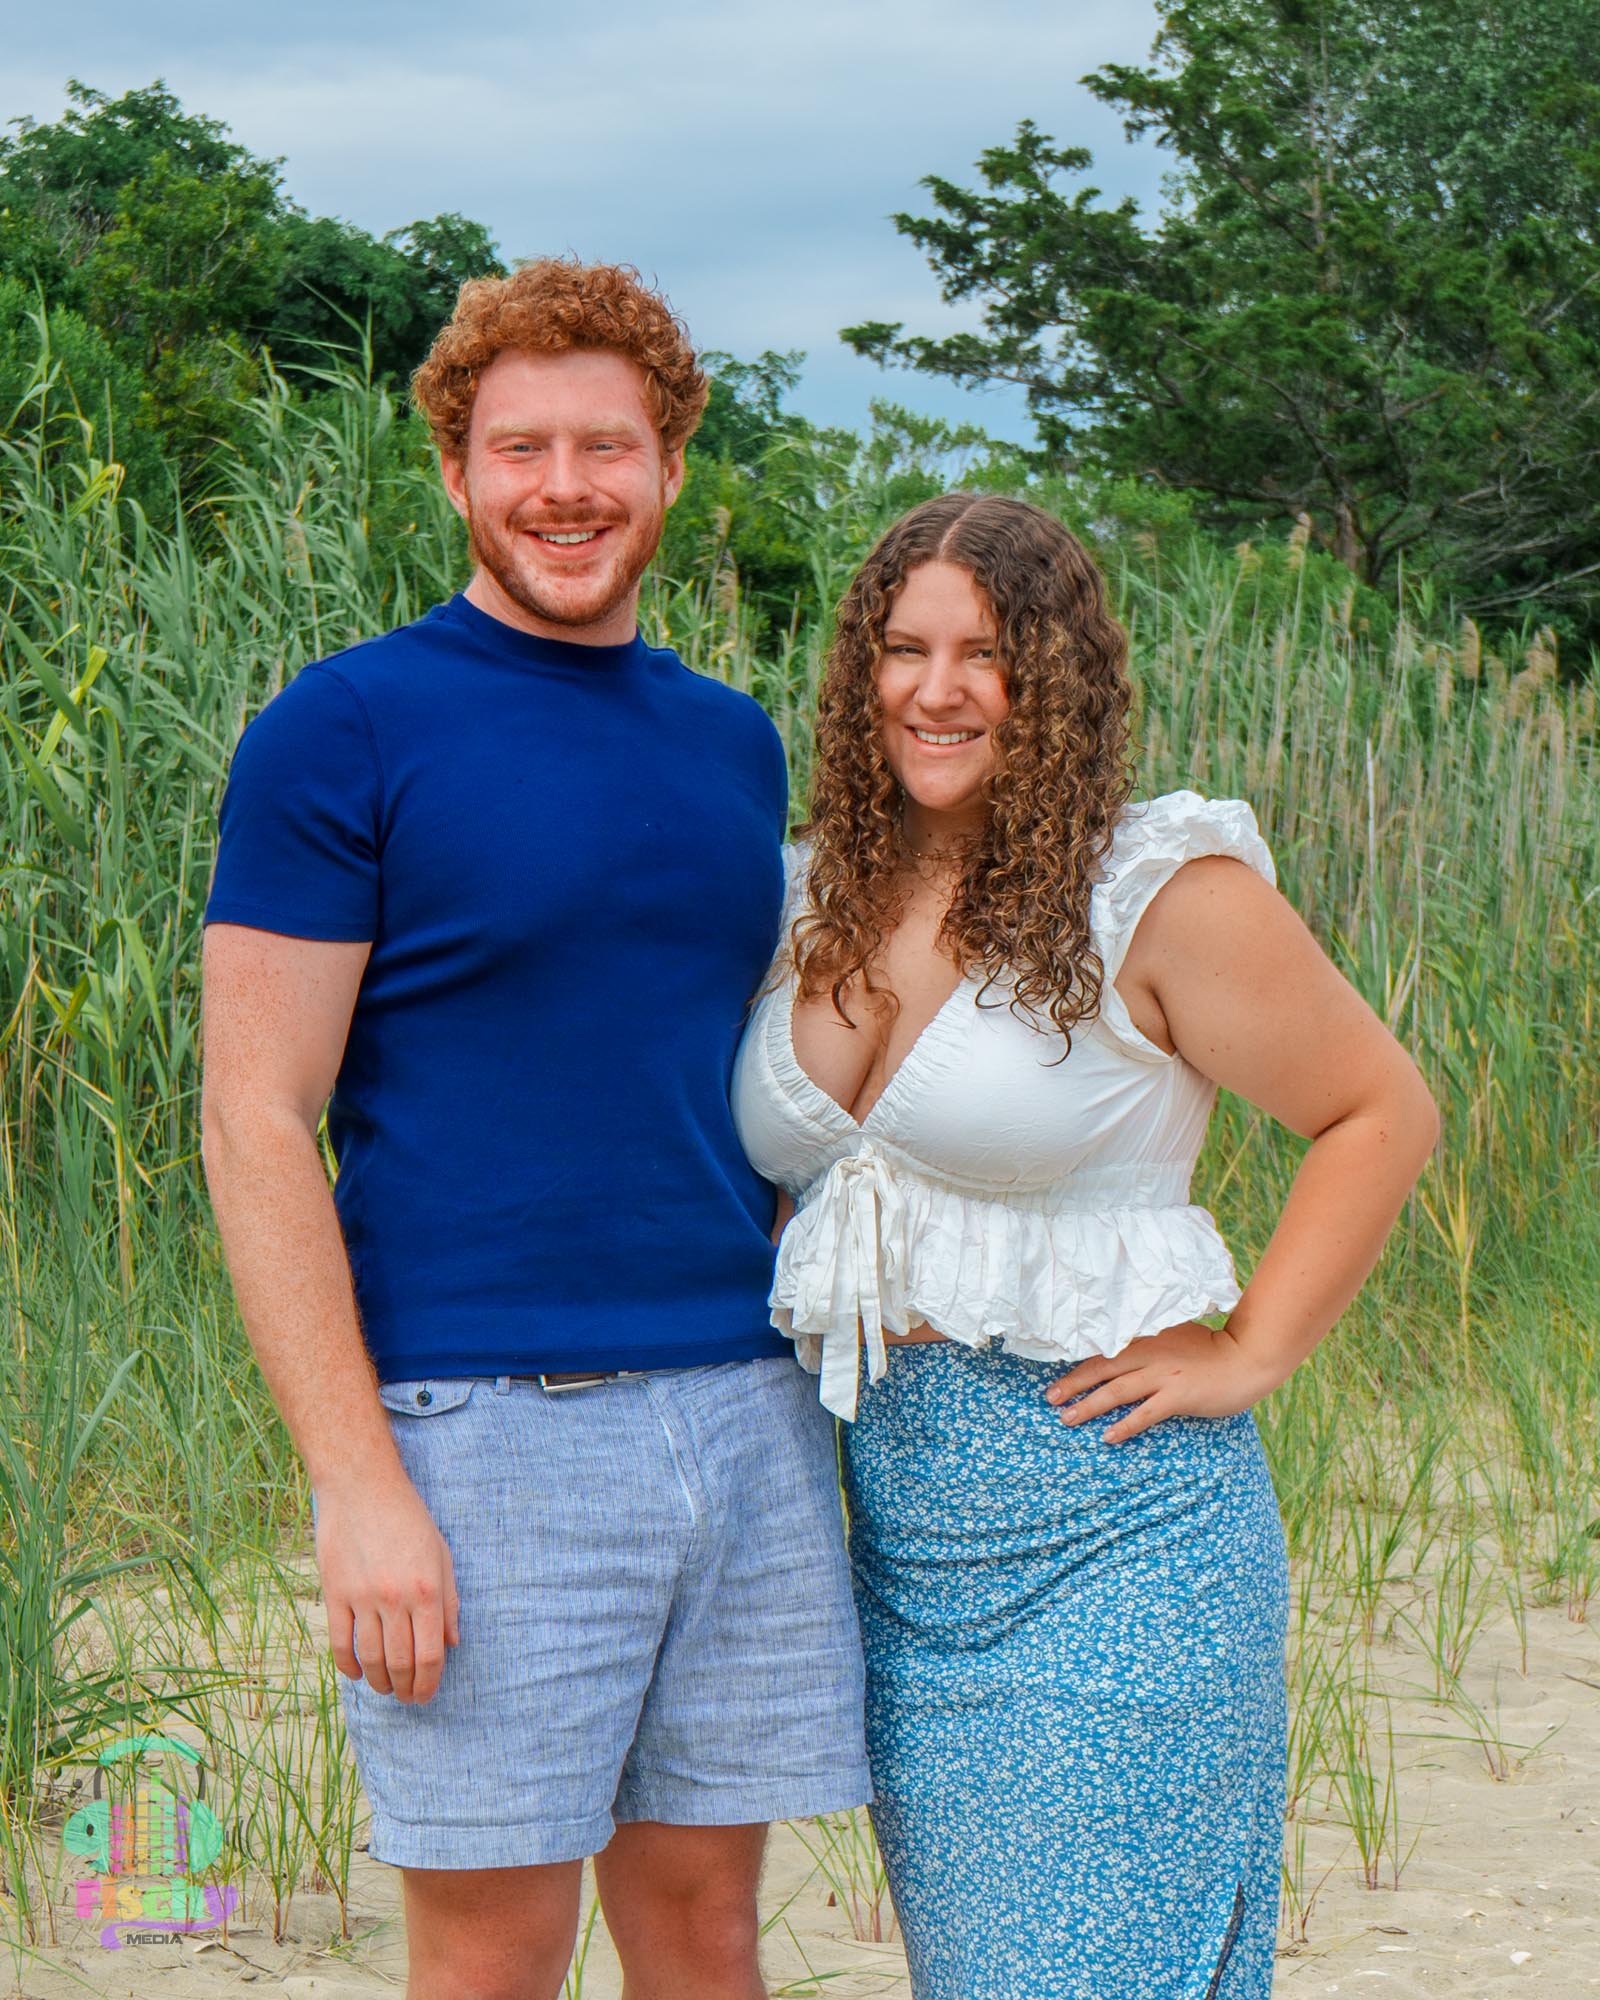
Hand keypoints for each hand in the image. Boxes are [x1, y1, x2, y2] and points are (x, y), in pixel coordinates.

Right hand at [313, 1474, 461, 1702]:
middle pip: (400, 1663)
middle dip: (406, 1689)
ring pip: (370, 1659)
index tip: (425, 1696)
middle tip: (407, 1698)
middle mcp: (395, 1599)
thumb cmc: (408, 1517)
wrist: (362, 1485)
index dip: (429, 1684)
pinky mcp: (334, 1593)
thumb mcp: (441, 1553)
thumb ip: (448, 1601)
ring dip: (380, 1682)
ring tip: (386, 1688)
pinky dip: (348, 1666)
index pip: (430, 1656)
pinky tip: (357, 1673)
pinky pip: (339, 1643)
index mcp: (426, 1590)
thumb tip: (452, 1643)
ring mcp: (361, 1598)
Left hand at [1043, 1319, 1280, 1442]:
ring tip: (1067, 1419)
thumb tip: (1128, 1351)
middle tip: (1049, 1399)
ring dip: (1089, 1406)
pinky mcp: (1178, 1395)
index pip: (1105, 1351)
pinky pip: (1145, 1413)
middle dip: (1073, 1384)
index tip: (1057, 1378)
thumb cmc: (1214, 1350)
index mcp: (1147, 1339)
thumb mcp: (1177, 1335)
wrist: (1247, 1357)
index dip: (1079, 1365)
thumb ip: (1152, 1343)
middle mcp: (1150, 1354)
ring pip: (1117, 1391)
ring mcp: (1164, 1375)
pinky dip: (1125, 1425)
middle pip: (1102, 1369)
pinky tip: (1107, 1437)